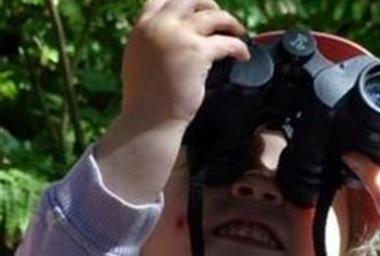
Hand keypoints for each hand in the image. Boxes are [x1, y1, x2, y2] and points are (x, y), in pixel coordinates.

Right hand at [96, 0, 248, 203]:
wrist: (148, 119)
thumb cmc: (144, 99)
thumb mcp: (137, 60)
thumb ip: (151, 42)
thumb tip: (169, 35)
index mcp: (142, 28)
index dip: (182, 2)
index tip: (196, 9)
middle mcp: (159, 27)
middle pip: (190, 0)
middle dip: (208, 5)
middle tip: (220, 19)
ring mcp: (179, 37)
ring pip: (213, 16)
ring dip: (230, 22)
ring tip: (238, 33)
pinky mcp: (198, 52)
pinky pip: (227, 42)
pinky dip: (239, 47)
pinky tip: (242, 56)